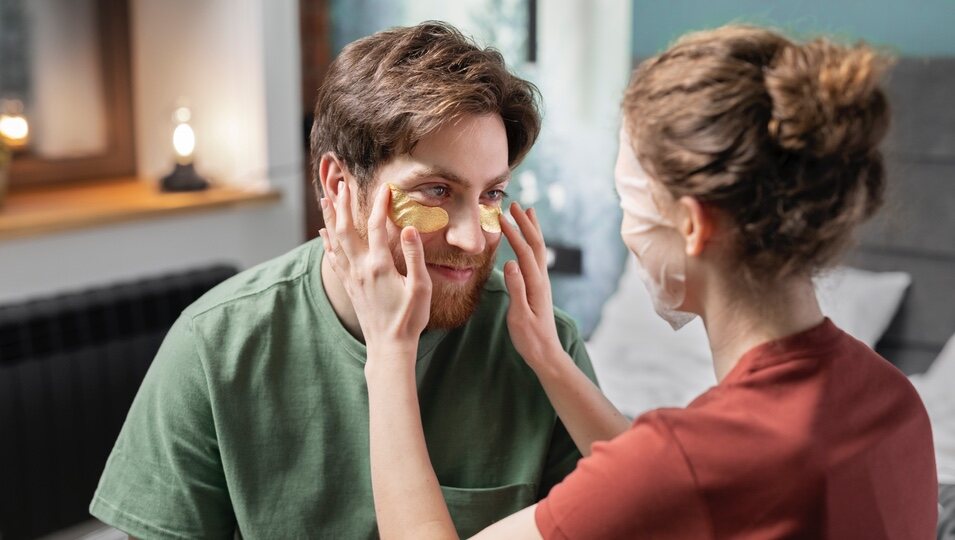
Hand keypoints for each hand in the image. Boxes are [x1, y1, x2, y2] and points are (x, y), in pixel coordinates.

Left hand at [319, 181, 431, 356]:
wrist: (388, 346)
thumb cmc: (409, 319)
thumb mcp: (421, 288)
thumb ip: (414, 256)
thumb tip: (409, 229)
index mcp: (380, 266)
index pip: (378, 226)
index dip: (382, 205)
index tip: (386, 188)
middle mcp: (361, 268)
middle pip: (347, 228)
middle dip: (343, 204)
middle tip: (341, 184)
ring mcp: (352, 277)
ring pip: (335, 241)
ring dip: (330, 218)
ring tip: (325, 198)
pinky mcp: (349, 286)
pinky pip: (333, 258)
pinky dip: (327, 242)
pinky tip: (323, 233)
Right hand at [500, 202, 565, 369]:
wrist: (546, 353)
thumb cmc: (530, 338)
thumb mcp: (519, 316)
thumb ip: (516, 289)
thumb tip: (510, 263)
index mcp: (535, 284)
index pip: (524, 252)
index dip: (513, 233)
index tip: (500, 217)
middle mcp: (541, 279)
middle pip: (535, 245)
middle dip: (525, 223)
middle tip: (514, 205)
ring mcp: (541, 282)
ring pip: (538, 249)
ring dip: (532, 229)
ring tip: (527, 212)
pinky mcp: (538, 287)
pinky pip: (536, 258)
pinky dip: (532, 243)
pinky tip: (528, 241)